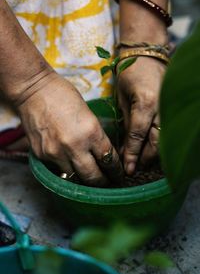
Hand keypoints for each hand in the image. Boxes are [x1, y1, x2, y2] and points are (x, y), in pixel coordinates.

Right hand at [17, 72, 122, 186]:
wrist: (32, 90)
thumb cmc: (63, 95)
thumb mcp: (88, 114)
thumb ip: (95, 136)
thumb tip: (102, 155)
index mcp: (91, 132)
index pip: (109, 160)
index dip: (117, 171)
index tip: (119, 176)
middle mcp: (74, 146)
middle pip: (94, 178)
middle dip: (103, 183)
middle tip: (108, 183)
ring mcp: (56, 153)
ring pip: (75, 179)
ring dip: (84, 181)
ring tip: (90, 180)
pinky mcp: (42, 156)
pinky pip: (58, 171)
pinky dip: (66, 171)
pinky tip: (70, 167)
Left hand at [117, 57, 165, 174]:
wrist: (148, 53)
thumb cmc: (130, 73)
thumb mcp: (122, 98)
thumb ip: (126, 122)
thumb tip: (125, 146)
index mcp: (145, 103)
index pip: (138, 135)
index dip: (132, 154)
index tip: (128, 168)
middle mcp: (162, 108)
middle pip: (157, 142)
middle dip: (145, 158)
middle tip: (135, 168)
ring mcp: (170, 107)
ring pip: (166, 138)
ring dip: (154, 153)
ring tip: (142, 161)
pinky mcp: (173, 107)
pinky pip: (168, 130)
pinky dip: (161, 142)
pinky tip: (152, 148)